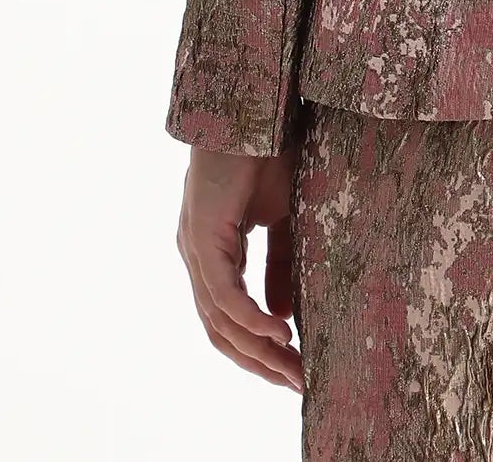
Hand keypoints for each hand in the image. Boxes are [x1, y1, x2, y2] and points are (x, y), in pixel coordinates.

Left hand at [176, 145, 302, 391]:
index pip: (229, 318)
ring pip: (220, 320)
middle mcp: (197, 256)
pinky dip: (249, 319)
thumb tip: (284, 317)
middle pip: (221, 331)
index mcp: (213, 252)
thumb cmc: (267, 152)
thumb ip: (280, 264)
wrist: (253, 109)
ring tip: (292, 369)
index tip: (293, 371)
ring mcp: (195, 248)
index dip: (258, 349)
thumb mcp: (284, 216)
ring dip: (256, 350)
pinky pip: (223, 294)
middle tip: (297, 385)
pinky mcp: (202, 237)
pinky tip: (278, 333)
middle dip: (259, 362)